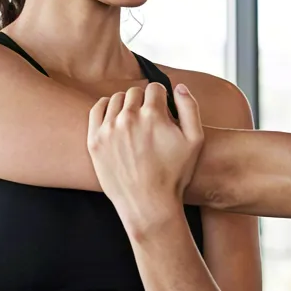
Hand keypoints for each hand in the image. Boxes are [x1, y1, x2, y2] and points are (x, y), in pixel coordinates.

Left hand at [87, 81, 203, 234]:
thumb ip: (190, 107)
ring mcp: (109, 129)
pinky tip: (115, 116)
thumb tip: (179, 86)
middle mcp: (129, 118)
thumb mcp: (195, 141)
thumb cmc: (174, 175)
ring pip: (116, 99)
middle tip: (149, 118)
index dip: (162, 98)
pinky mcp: (95, 140)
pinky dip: (106, 108)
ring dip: (126, 104)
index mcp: (153, 114)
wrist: (148, 205)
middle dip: (144, 101)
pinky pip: (97, 110)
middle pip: (135, 92)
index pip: (155, 88)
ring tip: (134, 120)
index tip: (162, 109)